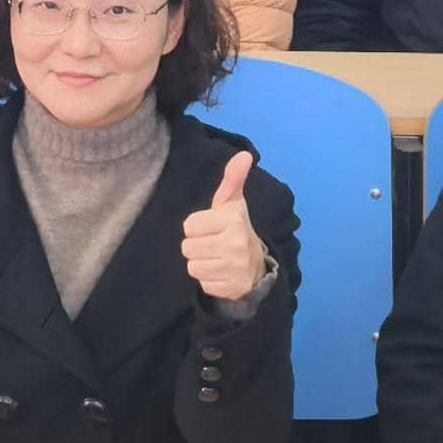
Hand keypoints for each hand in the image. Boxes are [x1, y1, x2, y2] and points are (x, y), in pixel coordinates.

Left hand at [180, 153, 268, 304]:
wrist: (255, 267)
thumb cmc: (235, 229)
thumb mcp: (233, 204)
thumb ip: (233, 179)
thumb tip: (244, 154)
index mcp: (233, 220)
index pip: (189, 226)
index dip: (197, 227)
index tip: (212, 228)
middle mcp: (236, 243)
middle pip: (187, 248)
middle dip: (197, 247)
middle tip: (214, 245)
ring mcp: (235, 268)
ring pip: (193, 267)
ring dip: (201, 264)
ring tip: (217, 259)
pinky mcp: (232, 288)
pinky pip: (202, 284)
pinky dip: (209, 281)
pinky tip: (221, 273)